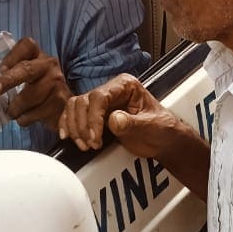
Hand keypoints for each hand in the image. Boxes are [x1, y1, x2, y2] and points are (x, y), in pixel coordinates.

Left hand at [0, 37, 70, 130]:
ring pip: (29, 98)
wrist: (65, 107)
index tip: (1, 69)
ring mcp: (57, 84)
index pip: (26, 45)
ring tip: (12, 112)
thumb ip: (12, 75)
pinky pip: (34, 114)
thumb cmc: (38, 90)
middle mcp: (50, 65)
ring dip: (14, 109)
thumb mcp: (27, 77)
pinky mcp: (60, 103)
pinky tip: (25, 118)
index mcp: (38, 55)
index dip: (11, 56)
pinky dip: (24, 119)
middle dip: (8, 80)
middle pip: (27, 69)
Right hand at [58, 74, 177, 156]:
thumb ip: (132, 123)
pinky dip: (68, 126)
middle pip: (83, 101)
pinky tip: (68, 137)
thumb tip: (113, 120)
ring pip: (75, 108)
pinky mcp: (94, 115)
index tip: (95, 136)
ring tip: (86, 145)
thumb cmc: (162, 129)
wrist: (164, 141)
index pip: (100, 96)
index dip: (93, 117)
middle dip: (83, 126)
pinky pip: (73, 116)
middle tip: (92, 144)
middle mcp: (111, 90)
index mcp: (126, 85)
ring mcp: (102, 102)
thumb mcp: (151, 127)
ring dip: (75, 128)